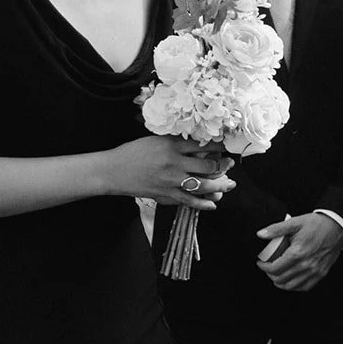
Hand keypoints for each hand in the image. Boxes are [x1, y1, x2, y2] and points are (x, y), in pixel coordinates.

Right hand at [103, 135, 233, 210]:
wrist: (113, 170)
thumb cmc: (133, 152)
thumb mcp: (155, 139)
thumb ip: (176, 142)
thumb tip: (198, 143)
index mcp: (171, 146)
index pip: (203, 145)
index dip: (218, 146)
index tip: (226, 146)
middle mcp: (174, 163)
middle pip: (208, 166)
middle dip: (223, 166)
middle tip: (229, 164)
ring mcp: (171, 181)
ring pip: (203, 186)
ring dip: (219, 186)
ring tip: (229, 184)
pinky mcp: (166, 195)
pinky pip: (189, 201)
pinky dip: (203, 204)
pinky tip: (212, 204)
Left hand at [256, 213, 342, 291]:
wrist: (337, 227)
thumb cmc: (317, 224)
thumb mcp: (295, 222)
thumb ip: (276, 229)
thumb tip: (260, 234)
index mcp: (298, 253)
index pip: (275, 268)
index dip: (264, 267)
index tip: (261, 262)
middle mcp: (306, 265)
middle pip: (280, 279)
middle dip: (270, 275)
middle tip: (268, 268)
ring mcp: (315, 271)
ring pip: (291, 286)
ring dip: (280, 282)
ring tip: (276, 275)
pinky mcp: (321, 274)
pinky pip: (304, 287)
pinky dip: (294, 286)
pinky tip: (290, 279)